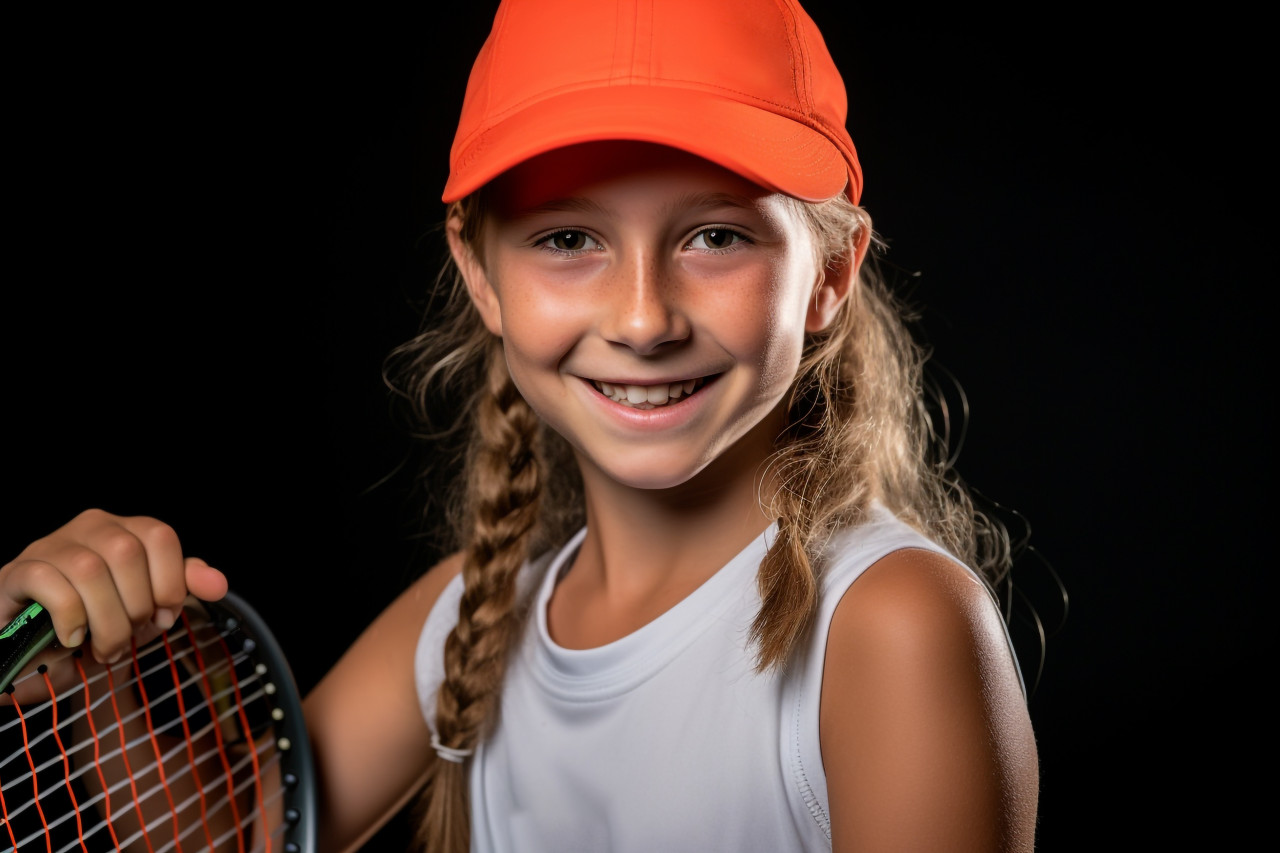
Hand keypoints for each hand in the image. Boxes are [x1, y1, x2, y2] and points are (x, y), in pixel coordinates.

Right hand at [0, 508, 227, 665]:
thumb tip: (218, 584)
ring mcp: (49, 546)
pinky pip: (47, 582)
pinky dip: (69, 616)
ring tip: (105, 648)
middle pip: (126, 552)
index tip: (164, 617)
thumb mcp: (148, 607)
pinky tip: (73, 639)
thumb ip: (181, 589)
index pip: (160, 536)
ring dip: (104, 620)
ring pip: (89, 569)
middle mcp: (89, 528)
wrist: (43, 653)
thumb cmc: (101, 622)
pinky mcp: (16, 572)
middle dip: (137, 606)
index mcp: (126, 530)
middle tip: (131, 637)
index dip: (169, 582)